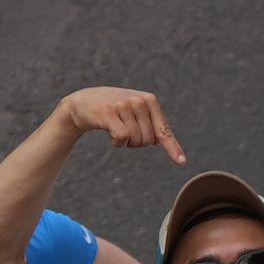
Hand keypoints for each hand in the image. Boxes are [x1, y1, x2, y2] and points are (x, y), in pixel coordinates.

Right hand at [56, 87, 186, 160]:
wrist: (82, 101)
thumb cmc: (113, 109)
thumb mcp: (134, 111)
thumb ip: (149, 123)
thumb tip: (157, 141)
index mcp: (150, 100)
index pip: (164, 130)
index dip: (172, 148)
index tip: (181, 162)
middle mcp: (140, 101)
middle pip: (148, 140)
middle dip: (136, 142)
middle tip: (124, 130)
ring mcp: (125, 105)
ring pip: (135, 140)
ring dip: (125, 142)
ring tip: (116, 128)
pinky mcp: (110, 112)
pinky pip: (122, 138)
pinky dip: (117, 142)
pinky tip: (110, 132)